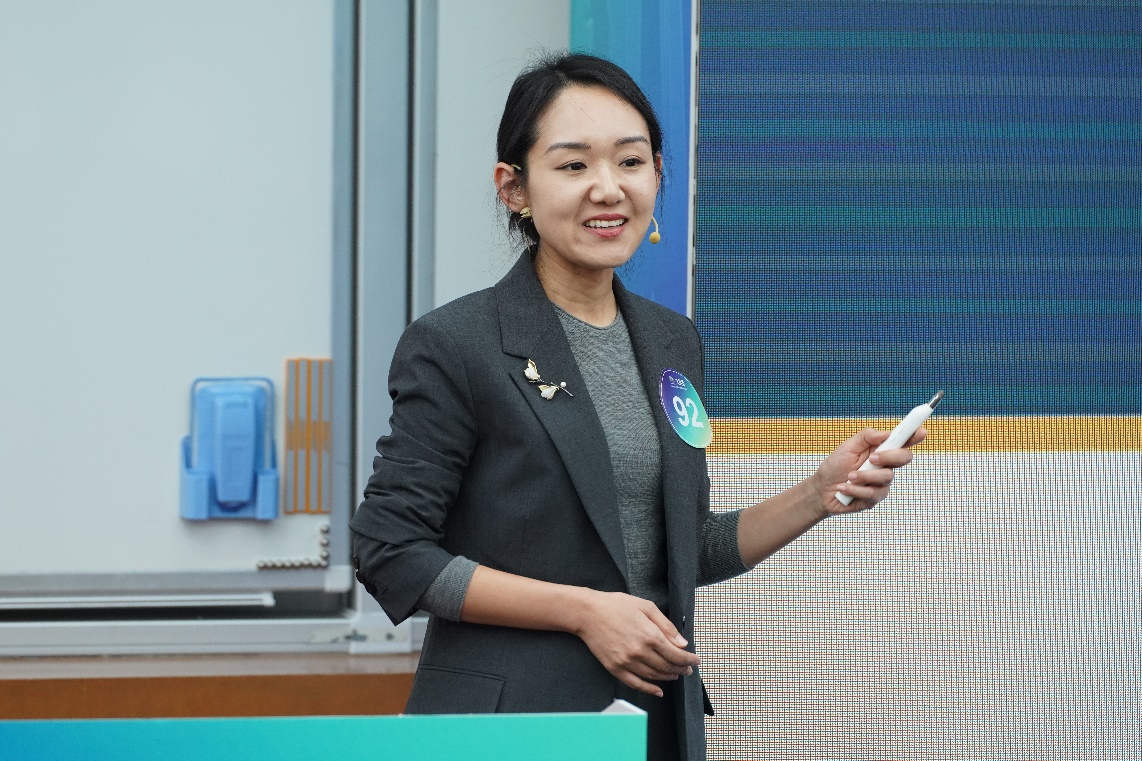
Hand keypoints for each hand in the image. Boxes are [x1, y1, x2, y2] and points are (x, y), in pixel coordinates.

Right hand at [572, 591, 698, 696]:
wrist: (587, 613)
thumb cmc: (616, 605)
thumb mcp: (646, 607)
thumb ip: (666, 626)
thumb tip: (682, 643)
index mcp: (650, 635)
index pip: (676, 654)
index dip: (689, 659)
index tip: (696, 660)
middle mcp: (640, 651)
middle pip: (667, 667)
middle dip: (681, 668)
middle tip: (687, 668)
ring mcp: (626, 662)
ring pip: (654, 676)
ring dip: (668, 677)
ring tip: (675, 674)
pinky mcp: (615, 668)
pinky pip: (635, 683)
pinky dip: (649, 689)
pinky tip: (658, 691)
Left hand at [811, 427, 925, 516]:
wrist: (821, 490)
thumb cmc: (834, 467)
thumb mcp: (847, 447)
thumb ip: (866, 437)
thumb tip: (886, 432)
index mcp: (880, 450)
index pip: (901, 442)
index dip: (914, 436)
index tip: (921, 431)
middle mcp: (885, 466)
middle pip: (904, 458)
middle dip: (890, 456)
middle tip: (872, 458)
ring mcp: (882, 483)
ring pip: (886, 477)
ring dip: (864, 476)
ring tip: (849, 477)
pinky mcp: (875, 498)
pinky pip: (873, 493)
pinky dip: (855, 489)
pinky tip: (844, 488)